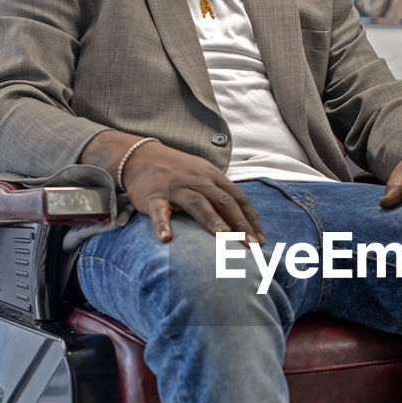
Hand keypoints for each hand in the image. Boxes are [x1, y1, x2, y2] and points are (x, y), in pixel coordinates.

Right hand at [122, 141, 264, 244]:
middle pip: (223, 201)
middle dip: (240, 224)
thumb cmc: (177, 172)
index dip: (251, 219)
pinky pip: (159, 211)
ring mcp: (176, 187)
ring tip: (225, 239)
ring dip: (212, 221)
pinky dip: (162, 224)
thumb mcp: (203, 176)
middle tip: (251, 246)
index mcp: (213, 177)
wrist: (140, 156)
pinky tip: (166, 239)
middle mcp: (198, 180)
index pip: (238, 198)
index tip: (261, 240)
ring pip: (198, 203)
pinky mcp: (153, 196)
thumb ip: (220, 195)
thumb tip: (243, 221)